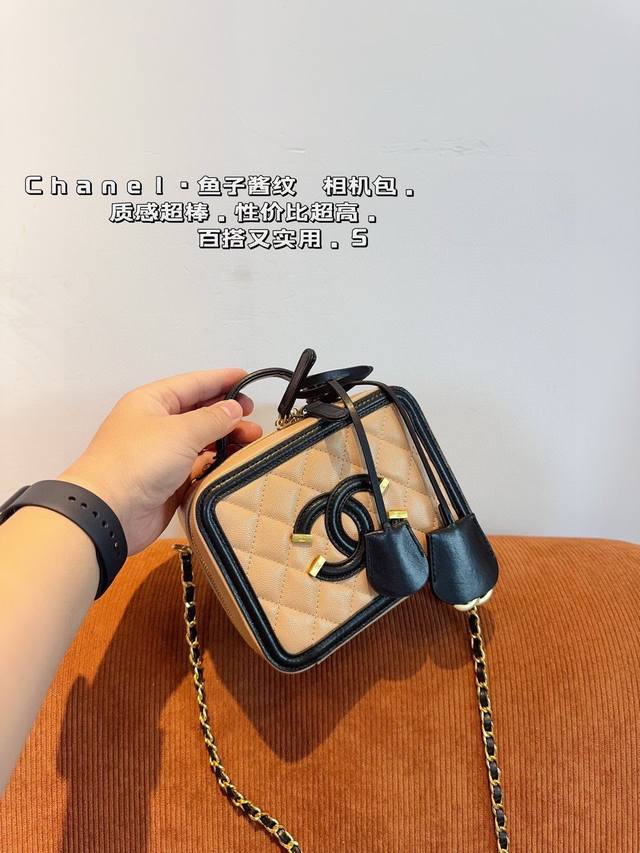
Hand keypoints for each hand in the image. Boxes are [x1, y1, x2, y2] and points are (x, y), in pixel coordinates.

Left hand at [59, 369, 261, 553]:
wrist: (109, 512)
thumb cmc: (136, 462)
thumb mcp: (181, 431)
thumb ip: (213, 418)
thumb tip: (234, 408)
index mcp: (152, 402)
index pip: (193, 383)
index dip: (221, 379)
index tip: (247, 377)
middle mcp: (156, 425)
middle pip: (199, 411)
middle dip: (227, 412)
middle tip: (253, 416)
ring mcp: (162, 454)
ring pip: (202, 440)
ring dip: (226, 440)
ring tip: (251, 442)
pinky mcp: (169, 481)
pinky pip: (199, 466)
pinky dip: (217, 464)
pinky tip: (234, 463)